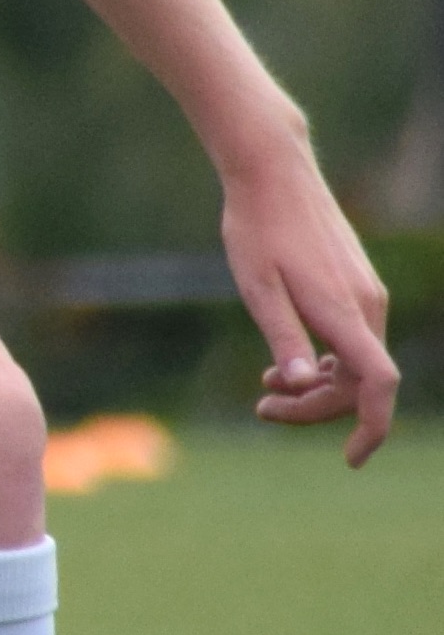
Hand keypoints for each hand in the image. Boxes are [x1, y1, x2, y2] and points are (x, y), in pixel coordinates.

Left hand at [218, 133, 397, 461]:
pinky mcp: (356, 286)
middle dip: (317, 407)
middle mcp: (369, 307)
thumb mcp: (258, 289)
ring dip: (318, 384)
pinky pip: (352, 340)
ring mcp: (367, 295)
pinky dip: (324, 360)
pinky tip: (286, 363)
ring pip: (356, 362)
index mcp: (346, 313)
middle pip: (360, 382)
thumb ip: (284, 339)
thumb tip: (304, 384)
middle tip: (262, 408)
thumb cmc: (257, 230)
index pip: (378, 385)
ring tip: (266, 388)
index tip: (351, 460)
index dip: (370, 427)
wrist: (273, 174)